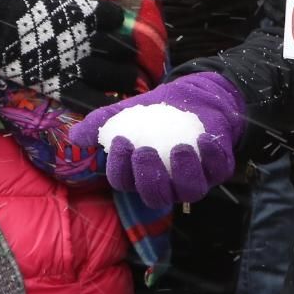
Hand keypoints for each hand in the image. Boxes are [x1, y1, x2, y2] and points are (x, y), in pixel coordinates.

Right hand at [0, 0, 137, 100]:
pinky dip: (106, 103)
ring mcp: (76, 65)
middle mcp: (89, 39)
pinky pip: (90, 99)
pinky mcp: (61, 86)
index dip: (115, 20)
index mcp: (88, 11)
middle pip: (121, 48)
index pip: (115, 17)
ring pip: (113, 74)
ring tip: (133, 80)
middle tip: (129, 56)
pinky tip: (118, 105)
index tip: (113, 24)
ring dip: (126, 77)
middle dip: (127, 52)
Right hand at [69, 72, 246, 208]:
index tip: (121, 141)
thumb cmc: (155, 112)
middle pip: (156, 196)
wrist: (193, 97)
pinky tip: (203, 139)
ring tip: (179, 147)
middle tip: (145, 150)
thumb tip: (74, 136)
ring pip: (188, 192)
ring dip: (182, 172)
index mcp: (140, 176)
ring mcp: (195, 180)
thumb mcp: (126, 114)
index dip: (121, 168)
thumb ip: (100, 124)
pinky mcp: (218, 169)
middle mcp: (167, 184)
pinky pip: (216, 172)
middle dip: (148, 177)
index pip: (125, 183)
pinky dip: (210, 157)